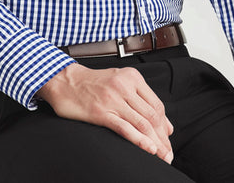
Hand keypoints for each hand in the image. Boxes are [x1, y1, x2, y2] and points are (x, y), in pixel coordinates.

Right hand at [37, 62, 173, 163]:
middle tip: (168, 154)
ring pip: (142, 123)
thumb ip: (142, 100)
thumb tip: (167, 125)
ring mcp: (113, 99)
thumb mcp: (120, 82)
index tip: (168, 141)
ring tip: (162, 157)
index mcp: (132, 77)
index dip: (165, 126)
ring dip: (155, 143)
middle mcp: (124, 86)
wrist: (64, 80)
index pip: (157, 105)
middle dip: (163, 139)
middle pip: (152, 116)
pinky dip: (139, 140)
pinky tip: (148, 149)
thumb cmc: (92, 83)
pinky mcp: (100, 112)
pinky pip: (124, 128)